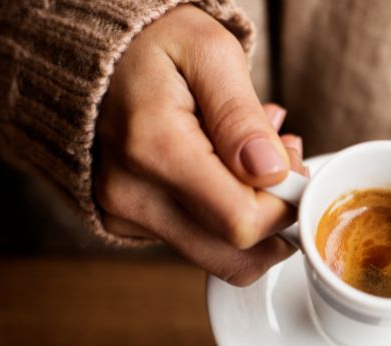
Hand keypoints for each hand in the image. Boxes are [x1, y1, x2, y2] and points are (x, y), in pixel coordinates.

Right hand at [94, 5, 305, 285]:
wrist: (96, 51)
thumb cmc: (155, 44)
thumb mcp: (210, 53)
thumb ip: (241, 116)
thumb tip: (270, 172)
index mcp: (154, 148)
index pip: (242, 222)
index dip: (285, 205)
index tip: (294, 165)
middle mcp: (131, 194)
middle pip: (233, 256)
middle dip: (276, 218)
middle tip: (282, 163)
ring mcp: (125, 214)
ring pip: (218, 255)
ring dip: (254, 216)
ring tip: (256, 157)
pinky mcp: (127, 223)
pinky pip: (196, 241)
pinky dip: (224, 213)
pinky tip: (226, 167)